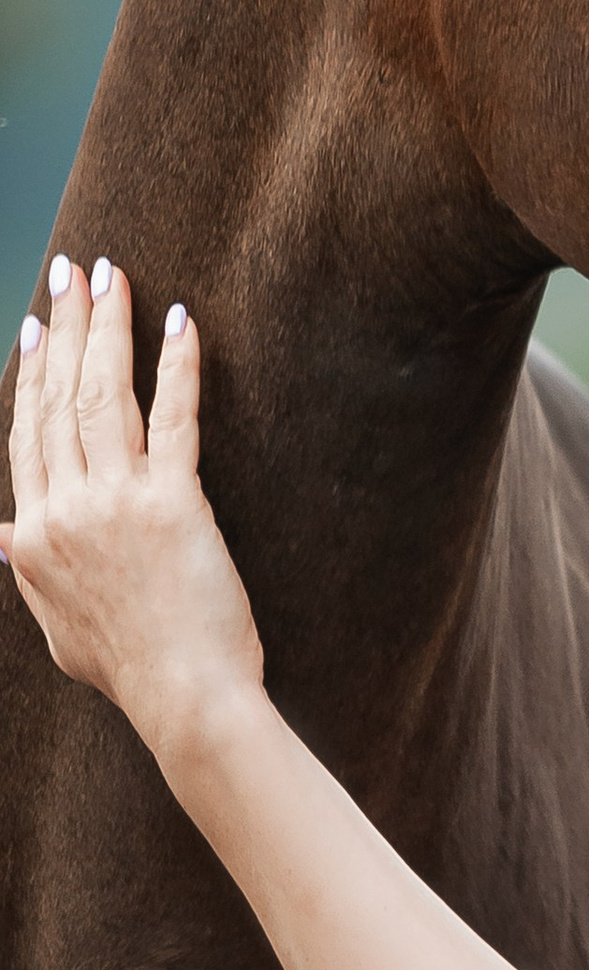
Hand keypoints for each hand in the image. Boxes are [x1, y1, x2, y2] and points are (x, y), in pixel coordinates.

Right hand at [5, 259, 263, 760]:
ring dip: (107, 328)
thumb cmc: (129, 670)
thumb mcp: (55, 625)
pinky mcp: (174, 502)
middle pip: (57, 399)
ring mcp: (116, 502)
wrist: (183, 697)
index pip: (24, 435)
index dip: (27, 375)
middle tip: (71, 272)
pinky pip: (173, 418)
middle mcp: (64, 510)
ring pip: (101, 395)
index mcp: (30, 537)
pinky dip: (176, 366)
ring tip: (112, 277)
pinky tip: (181, 323)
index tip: (32, 328)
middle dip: (64, 328)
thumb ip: (26, 572)